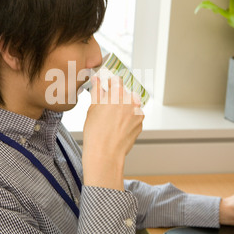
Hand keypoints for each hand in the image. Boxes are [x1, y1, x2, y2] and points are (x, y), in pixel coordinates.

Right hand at [82, 76, 143, 190]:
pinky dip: (128, 119)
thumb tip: (96, 81)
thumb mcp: (93, 108)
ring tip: (112, 120)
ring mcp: (138, 112)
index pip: (116, 80)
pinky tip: (117, 127)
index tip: (107, 87)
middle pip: (125, 93)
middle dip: (117, 98)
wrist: (105, 153)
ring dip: (124, 109)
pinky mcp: (140, 123)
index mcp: (118, 93)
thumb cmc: (96, 133)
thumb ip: (97, 92)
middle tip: (107, 108)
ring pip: (130, 105)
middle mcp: (131, 100)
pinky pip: (134, 116)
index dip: (110, 84)